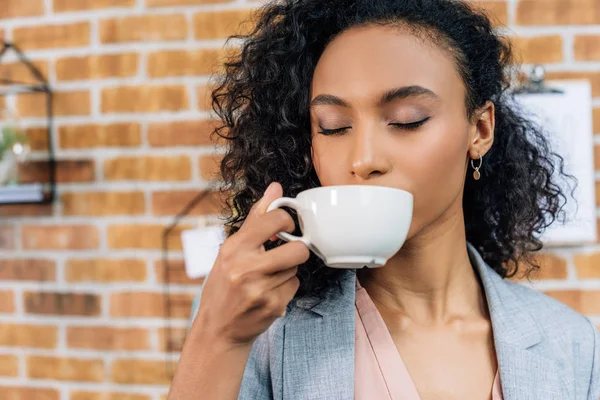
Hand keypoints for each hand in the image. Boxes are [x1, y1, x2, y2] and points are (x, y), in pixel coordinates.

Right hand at [193, 182, 308, 344]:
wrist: (218, 329)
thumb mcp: (231, 250)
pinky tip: (269, 292)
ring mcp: (261, 290)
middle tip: (285, 252)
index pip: (275, 220)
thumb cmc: (224, 285)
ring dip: (288, 270)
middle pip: (298, 249)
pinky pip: (295, 286)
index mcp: (234, 248)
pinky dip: (286, 287)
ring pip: (296, 269)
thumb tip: (275, 188)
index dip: (287, 221)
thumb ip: (256, 219)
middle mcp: (247, 268)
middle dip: (296, 249)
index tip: (284, 228)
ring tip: (269, 276)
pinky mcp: (274, 307)